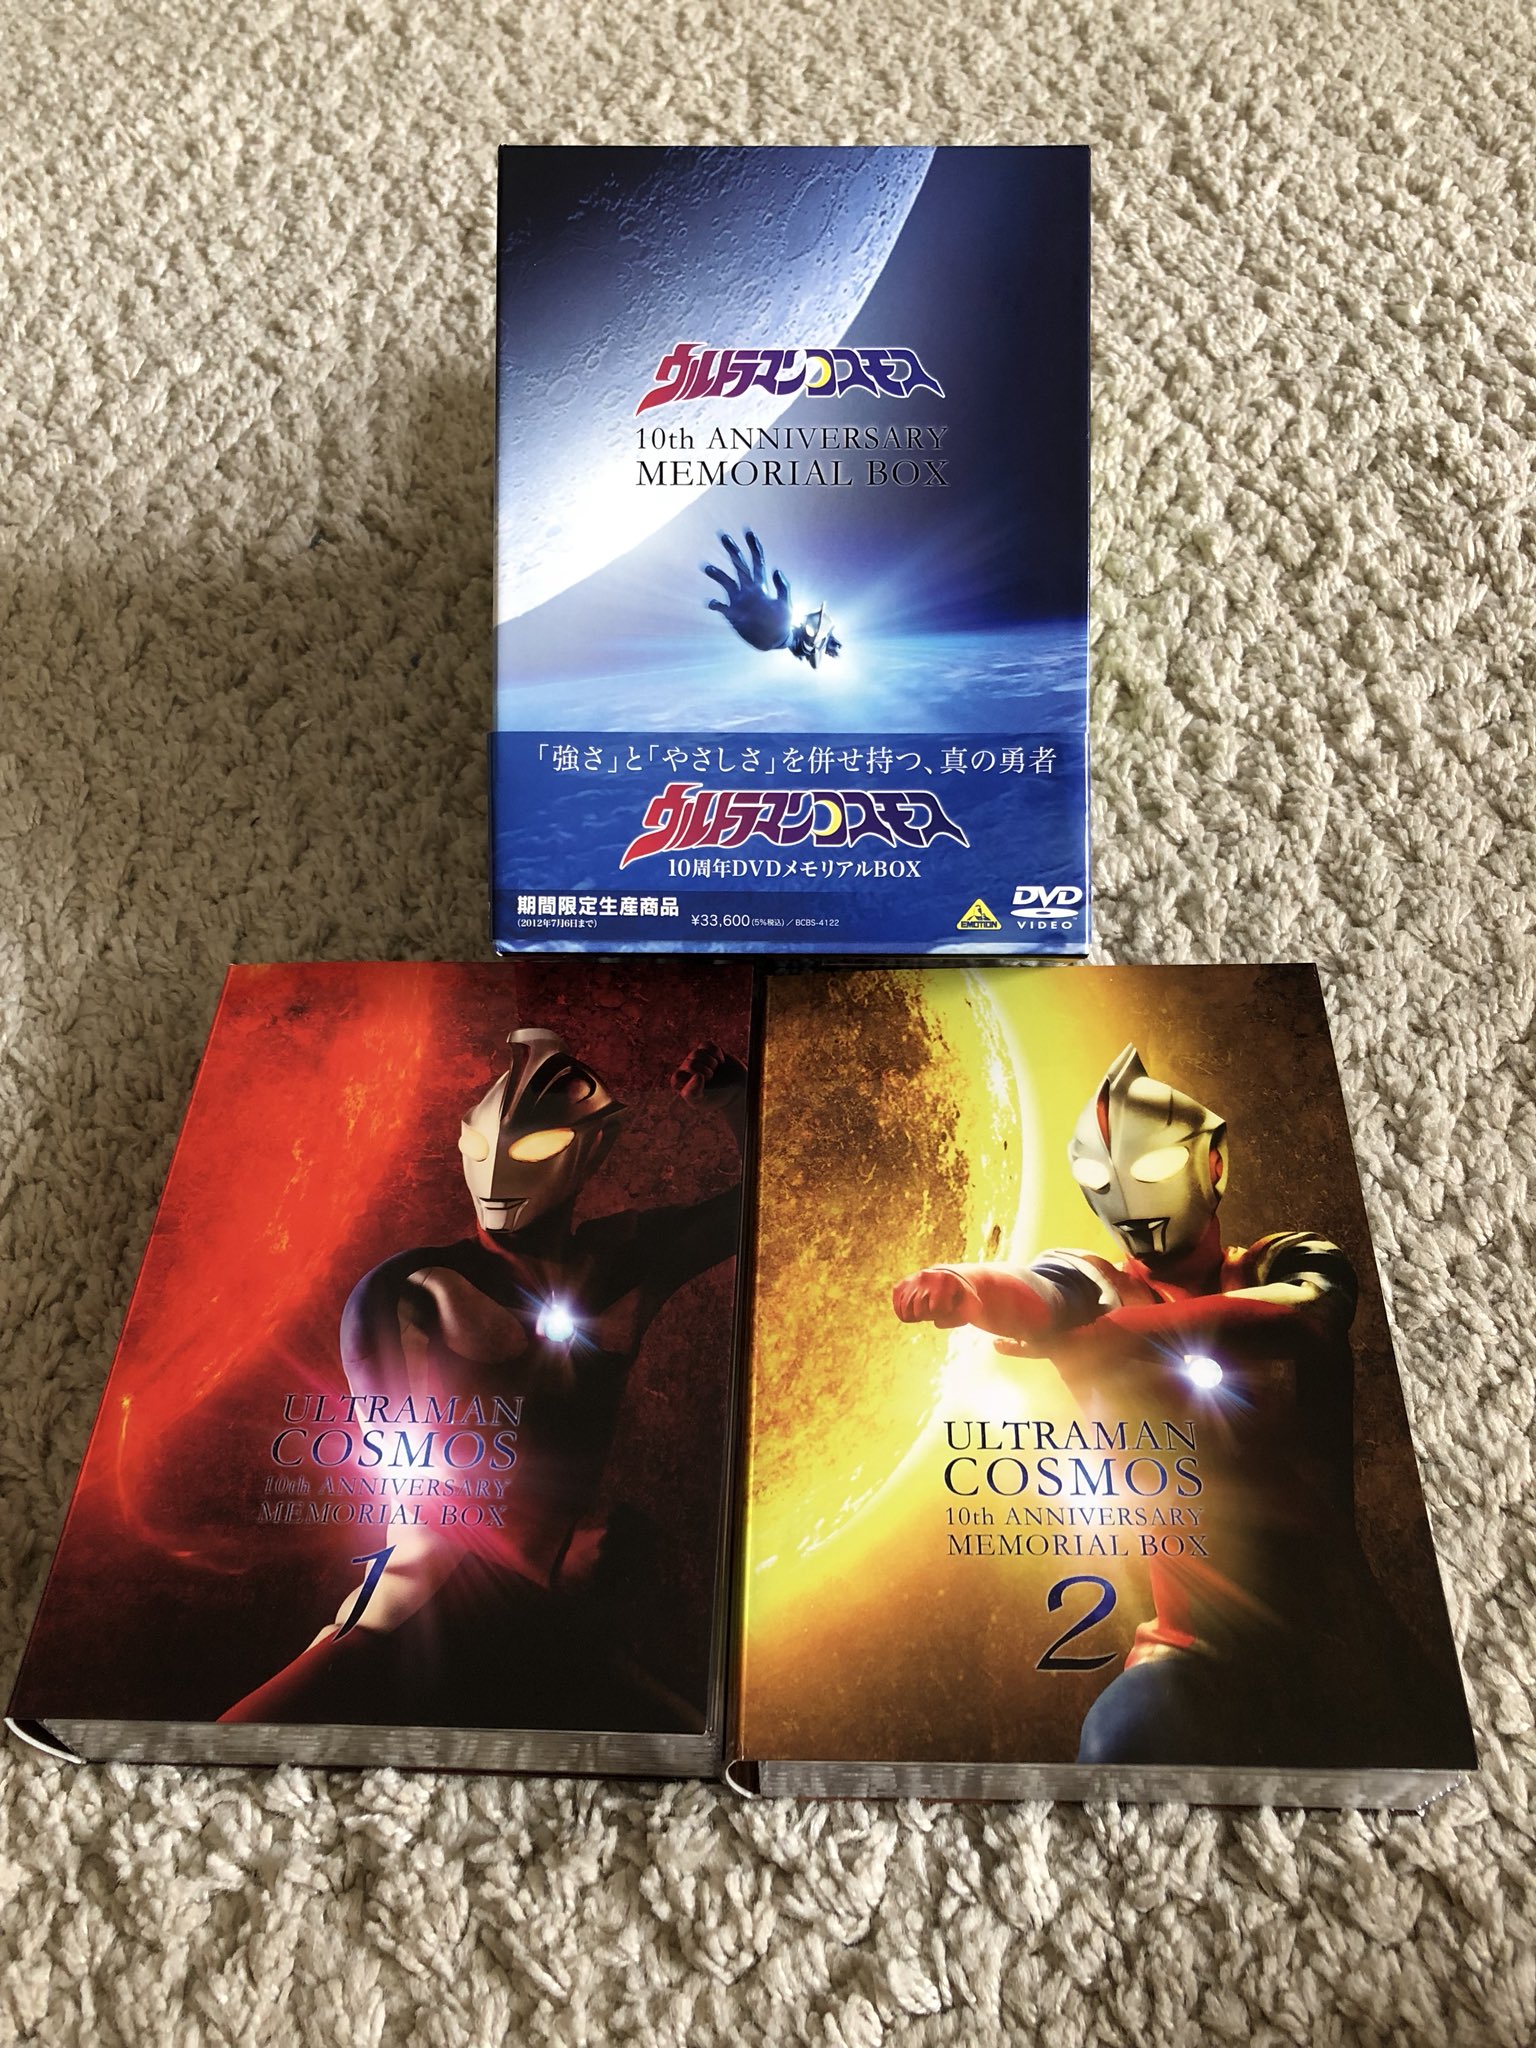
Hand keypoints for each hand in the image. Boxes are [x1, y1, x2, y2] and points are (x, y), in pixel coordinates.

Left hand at [671, 1041, 747, 1101]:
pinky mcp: (708, 1050)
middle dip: (705, 1072)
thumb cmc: (715, 1098)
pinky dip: (716, 1052)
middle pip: (690, 1064)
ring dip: (710, 1062)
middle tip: (712, 1078)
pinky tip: (721, 1060)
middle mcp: (686, 1069)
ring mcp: (697, 1058)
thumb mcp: (702, 1102)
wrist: (736, 1090)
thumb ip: (694, 1093)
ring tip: (715, 1069)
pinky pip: (707, 1044)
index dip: (692, 1080)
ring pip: (697, 1053)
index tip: (703, 1086)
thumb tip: (698, 1075)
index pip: (677, 1078)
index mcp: (679, 1082)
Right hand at [703, 530, 792, 651]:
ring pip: (726, 583)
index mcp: (761, 586)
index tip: (748, 532)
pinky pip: (721, 607)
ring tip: (707, 567)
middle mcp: (748, 589)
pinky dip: (715, 604)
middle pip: (739, 565)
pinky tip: (710, 603)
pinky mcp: (733, 615)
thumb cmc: (783, 623)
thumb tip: (776, 570)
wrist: (775, 641)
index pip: (757, 562)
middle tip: (723, 536)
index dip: (754, 547)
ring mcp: (739, 601)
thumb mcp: (786, 604)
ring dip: (717, 575)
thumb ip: (782, 587)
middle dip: (732, 550)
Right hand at [892, 1267, 975, 1328]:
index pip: (935, 1309)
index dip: (943, 1314)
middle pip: (918, 1312)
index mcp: (943, 1279)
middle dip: (929, 1315)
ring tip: (927, 1309)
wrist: (952, 1280)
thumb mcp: (970, 1306)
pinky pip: (897, 1308)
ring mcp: (911, 1280)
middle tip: (938, 1308)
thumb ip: (959, 1316)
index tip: (949, 1306)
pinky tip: (915, 1310)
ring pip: (905, 1311)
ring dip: (917, 1316)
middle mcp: (925, 1276)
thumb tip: (937, 1322)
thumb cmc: (962, 1298)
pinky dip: (905, 1314)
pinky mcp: (901, 1285)